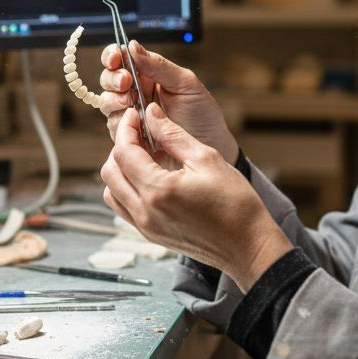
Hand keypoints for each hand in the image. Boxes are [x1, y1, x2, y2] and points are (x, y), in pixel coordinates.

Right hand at [99, 40, 237, 162]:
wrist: (211, 149)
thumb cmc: (203, 115)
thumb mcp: (186, 84)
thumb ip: (158, 66)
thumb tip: (132, 45)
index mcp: (148, 76)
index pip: (122, 59)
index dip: (113, 55)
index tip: (117, 56)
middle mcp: (135, 94)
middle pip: (108, 79)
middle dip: (112, 78)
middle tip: (126, 82)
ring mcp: (130, 116)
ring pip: (106, 102)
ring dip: (113, 99)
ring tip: (130, 102)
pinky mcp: (128, 138)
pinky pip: (113, 127)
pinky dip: (119, 121)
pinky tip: (133, 122)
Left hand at [101, 103, 290, 291]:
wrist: (247, 245)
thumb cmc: (234, 203)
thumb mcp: (206, 159)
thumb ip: (173, 135)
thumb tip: (151, 113)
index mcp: (158, 191)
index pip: (124, 152)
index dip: (126, 128)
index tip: (135, 115)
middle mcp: (145, 212)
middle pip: (110, 172)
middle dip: (120, 147)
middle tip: (139, 132)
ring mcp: (145, 227)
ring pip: (111, 191)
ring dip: (120, 169)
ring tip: (143, 155)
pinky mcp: (150, 234)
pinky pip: (123, 207)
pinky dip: (126, 188)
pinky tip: (148, 176)